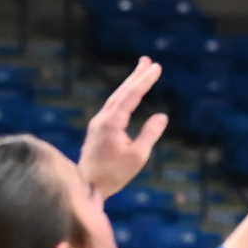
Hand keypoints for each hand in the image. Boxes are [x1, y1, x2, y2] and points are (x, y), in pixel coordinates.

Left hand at [77, 58, 166, 195]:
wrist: (86, 186)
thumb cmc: (113, 174)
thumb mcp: (138, 156)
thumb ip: (150, 134)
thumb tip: (161, 116)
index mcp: (112, 122)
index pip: (131, 95)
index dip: (145, 81)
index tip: (157, 67)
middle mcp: (103, 119)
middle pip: (121, 92)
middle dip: (136, 76)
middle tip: (148, 60)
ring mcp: (98, 124)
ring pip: (116, 99)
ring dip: (129, 85)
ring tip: (140, 73)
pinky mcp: (97, 131)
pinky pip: (113, 108)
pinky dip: (123, 97)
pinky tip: (128, 97)